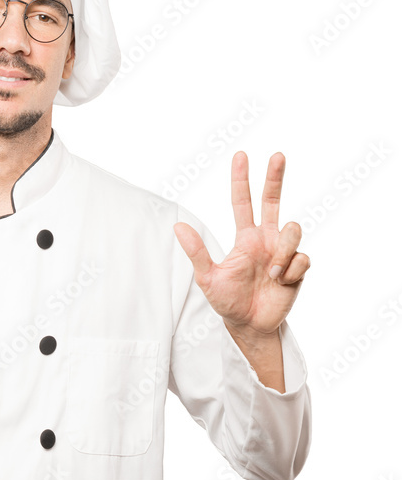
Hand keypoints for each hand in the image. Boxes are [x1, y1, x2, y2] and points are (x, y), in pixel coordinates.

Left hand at [172, 151, 309, 337]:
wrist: (249, 325)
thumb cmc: (227, 301)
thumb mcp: (208, 278)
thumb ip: (196, 253)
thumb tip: (178, 227)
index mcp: (245, 238)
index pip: (243, 203)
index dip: (242, 181)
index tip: (241, 156)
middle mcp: (266, 239)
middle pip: (273, 201)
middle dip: (275, 177)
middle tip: (277, 155)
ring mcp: (283, 252)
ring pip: (292, 230)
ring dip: (282, 251)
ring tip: (271, 273)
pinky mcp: (298, 268)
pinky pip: (301, 258)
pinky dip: (290, 271)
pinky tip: (281, 282)